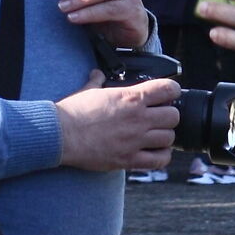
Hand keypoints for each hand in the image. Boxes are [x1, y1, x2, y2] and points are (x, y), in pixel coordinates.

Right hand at [54, 71, 180, 171]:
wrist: (60, 136)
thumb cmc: (72, 112)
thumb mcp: (87, 90)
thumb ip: (97, 81)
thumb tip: (97, 74)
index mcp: (131, 98)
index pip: (168, 89)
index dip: (172, 91)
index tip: (167, 94)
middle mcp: (138, 119)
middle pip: (174, 116)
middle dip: (169, 115)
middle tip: (159, 117)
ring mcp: (135, 140)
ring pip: (169, 138)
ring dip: (164, 137)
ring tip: (155, 136)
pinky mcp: (129, 159)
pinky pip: (159, 161)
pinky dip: (161, 157)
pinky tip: (154, 153)